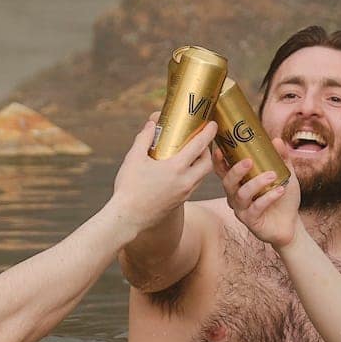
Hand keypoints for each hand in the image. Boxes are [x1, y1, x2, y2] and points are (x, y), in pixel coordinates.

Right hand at [109, 115, 214, 236]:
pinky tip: (182, 171)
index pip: (199, 146)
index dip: (207, 133)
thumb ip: (144, 138)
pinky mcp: (180, 202)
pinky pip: (194, 185)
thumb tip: (152, 123)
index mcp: (176, 168)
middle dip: (208, 151)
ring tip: (192, 155)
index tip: (213, 124)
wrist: (127, 218)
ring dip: (202, 164)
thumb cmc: (129, 188)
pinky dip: (194, 175)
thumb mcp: (134, 158)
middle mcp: (185, 182)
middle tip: (202, 141)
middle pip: (208, 163)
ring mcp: (184, 194)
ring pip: (202, 176)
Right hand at [220, 140, 299, 248]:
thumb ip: (281, 158)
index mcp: (239, 183)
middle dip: (236, 170)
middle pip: (227, 182)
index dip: (218, 161)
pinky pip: (255, 208)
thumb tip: (277, 140)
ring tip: (272, 176)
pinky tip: (280, 191)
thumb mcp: (285, 174)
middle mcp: (236, 196)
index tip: (220, 149)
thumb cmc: (282, 198)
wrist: (291, 224)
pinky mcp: (251, 221)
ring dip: (256, 183)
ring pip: (241, 195)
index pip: (223, 171)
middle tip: (249, 161)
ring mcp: (242, 210)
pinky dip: (268, 198)